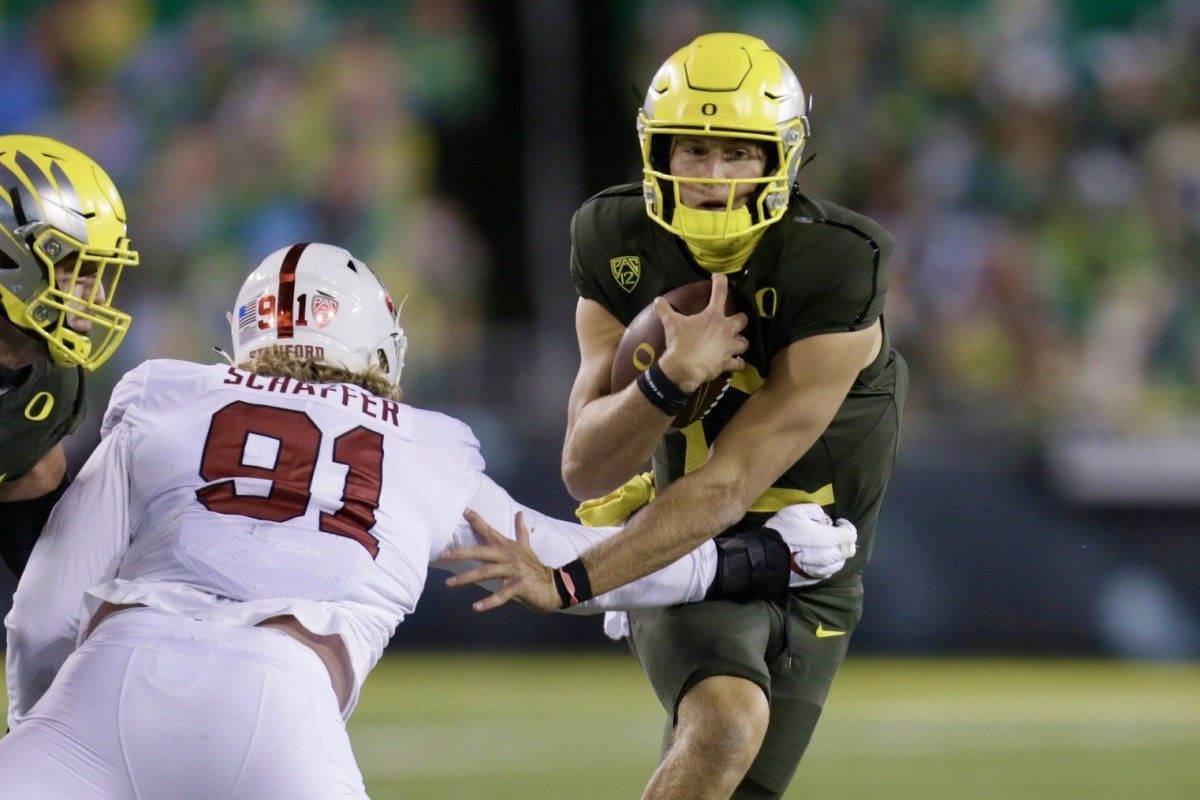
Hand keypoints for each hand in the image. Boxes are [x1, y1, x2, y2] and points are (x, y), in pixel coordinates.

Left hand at [442, 510, 561, 612]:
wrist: (554, 586)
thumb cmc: (535, 568)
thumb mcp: (527, 548)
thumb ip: (521, 531)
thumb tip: (520, 513)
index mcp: (508, 547)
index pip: (490, 532)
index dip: (478, 521)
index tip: (465, 512)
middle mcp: (509, 556)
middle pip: (482, 552)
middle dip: (461, 553)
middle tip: (443, 555)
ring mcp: (514, 571)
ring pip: (487, 573)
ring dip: (467, 578)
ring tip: (450, 583)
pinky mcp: (519, 587)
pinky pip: (502, 595)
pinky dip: (489, 602)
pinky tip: (476, 607)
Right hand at [656, 274, 747, 392]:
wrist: (683, 368)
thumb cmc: (679, 343)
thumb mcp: (671, 323)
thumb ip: (665, 310)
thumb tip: (657, 300)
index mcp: (713, 316)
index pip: (720, 292)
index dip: (721, 281)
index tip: (719, 277)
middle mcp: (726, 329)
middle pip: (743, 319)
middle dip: (740, 319)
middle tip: (733, 321)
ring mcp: (728, 347)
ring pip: (744, 343)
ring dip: (740, 342)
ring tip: (736, 343)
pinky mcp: (727, 363)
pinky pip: (739, 364)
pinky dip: (738, 363)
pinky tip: (736, 362)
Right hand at [765, 504, 857, 586]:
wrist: (768, 557)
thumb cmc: (784, 532)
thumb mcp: (796, 512)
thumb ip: (815, 511)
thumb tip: (823, 517)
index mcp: (831, 539)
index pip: (851, 535)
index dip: (848, 527)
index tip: (839, 523)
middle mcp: (832, 556)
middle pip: (849, 551)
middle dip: (844, 542)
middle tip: (834, 535)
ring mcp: (824, 569)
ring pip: (839, 563)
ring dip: (837, 554)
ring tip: (826, 548)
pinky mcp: (814, 578)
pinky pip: (828, 572)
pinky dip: (827, 565)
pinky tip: (818, 559)